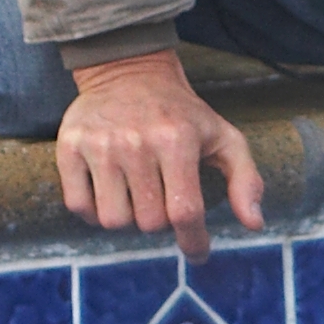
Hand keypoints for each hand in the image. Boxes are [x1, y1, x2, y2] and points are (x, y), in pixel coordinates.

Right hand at [56, 48, 264, 258]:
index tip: (198, 253)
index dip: (193, 241)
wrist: (128, 71)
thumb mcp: (224, 137)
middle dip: (160, 221)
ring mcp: (100, 144)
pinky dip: (93, 212)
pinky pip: (79, 206)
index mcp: (177, 140)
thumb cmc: (182, 114)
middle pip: (149, 222)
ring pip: (113, 220)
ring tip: (135, 195)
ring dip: (128, 219)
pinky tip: (108, 194)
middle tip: (161, 199)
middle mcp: (136, 142)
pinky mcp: (69, 146)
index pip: (185, 211)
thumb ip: (246, 180)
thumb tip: (254, 224)